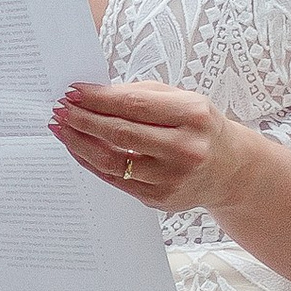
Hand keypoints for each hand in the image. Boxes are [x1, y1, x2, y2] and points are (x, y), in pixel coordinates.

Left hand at [50, 77, 245, 216]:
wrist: (230, 169)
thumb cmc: (200, 128)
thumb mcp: (182, 100)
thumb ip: (140, 95)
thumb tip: (91, 95)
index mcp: (193, 116)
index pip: (133, 106)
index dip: (98, 99)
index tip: (74, 92)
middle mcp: (185, 149)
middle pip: (119, 134)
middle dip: (83, 120)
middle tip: (61, 109)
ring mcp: (172, 179)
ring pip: (112, 161)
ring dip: (79, 143)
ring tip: (62, 128)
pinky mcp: (159, 199)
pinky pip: (114, 179)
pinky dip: (91, 163)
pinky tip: (78, 148)